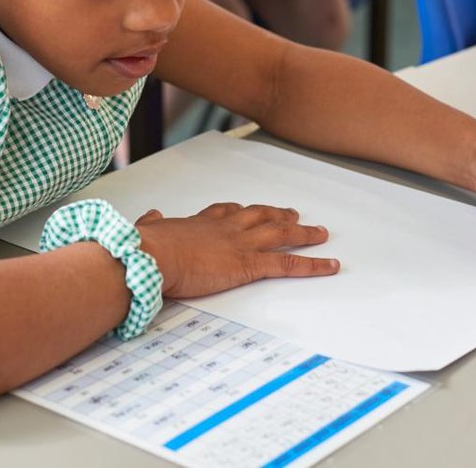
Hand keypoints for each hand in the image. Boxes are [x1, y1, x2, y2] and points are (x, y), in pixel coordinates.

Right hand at [135, 202, 338, 297]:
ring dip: (303, 232)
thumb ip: (151, 224)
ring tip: (320, 233)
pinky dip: (313, 265)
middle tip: (293, 213)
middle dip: (278, 214)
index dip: (239, 211)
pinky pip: (289, 264)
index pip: (224, 212)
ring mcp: (240, 244)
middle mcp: (225, 228)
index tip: (246, 209)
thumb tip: (150, 216)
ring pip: (280, 233)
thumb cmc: (146, 248)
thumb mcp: (148, 231)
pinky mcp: (249, 264)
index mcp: (199, 223)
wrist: (152, 255)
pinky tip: (329, 265)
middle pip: (259, 216)